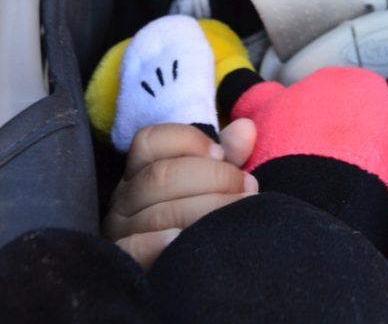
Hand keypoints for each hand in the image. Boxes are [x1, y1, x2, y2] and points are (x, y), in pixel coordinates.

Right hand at [103, 118, 257, 269]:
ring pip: (157, 212)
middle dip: (213, 177)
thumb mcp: (214, 183)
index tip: (222, 154)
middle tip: (247, 187)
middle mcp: (125, 199)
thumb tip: (246, 129)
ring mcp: (122, 232)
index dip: (189, 141)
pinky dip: (158, 241)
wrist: (189, 276)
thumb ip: (229, 155)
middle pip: (160, 175)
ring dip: (206, 209)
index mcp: (141, 172)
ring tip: (239, 212)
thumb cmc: (202, 216)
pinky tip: (181, 238)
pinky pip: (133, 249)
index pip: (150, 141)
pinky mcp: (127, 264)